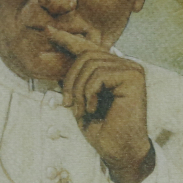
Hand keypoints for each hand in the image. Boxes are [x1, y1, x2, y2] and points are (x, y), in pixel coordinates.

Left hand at [46, 26, 154, 182]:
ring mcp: (131, 68)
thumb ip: (77, 77)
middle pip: (86, 55)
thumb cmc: (102, 129)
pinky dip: (89, 93)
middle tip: (67, 104)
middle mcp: (125, 64)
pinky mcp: (133, 76)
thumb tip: (59, 52)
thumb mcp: (81, 98)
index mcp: (114, 68)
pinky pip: (99, 74)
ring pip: (90, 64)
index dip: (68, 39)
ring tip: (82, 110)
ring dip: (79, 90)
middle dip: (70, 80)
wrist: (119, 151)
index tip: (49, 31)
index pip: (88, 48)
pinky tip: (93, 109)